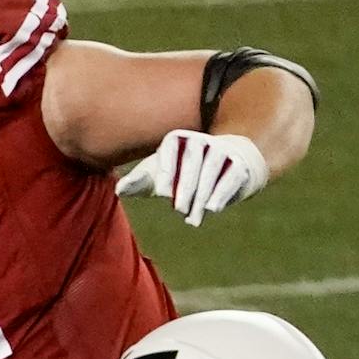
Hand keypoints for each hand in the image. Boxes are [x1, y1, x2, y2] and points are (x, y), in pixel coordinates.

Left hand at [115, 130, 268, 226]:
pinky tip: (212, 209)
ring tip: (193, 219)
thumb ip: (139, 181)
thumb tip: (120, 190)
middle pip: (193, 162)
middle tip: (179, 209)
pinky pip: (230, 177)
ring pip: (211, 171)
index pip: (170, 151)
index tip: (163, 193)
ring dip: (202, 196)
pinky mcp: (239, 164)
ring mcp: (221, 150)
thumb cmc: (181, 173)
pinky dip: (221, 193)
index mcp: (176, 139)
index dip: (167, 170)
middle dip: (186, 187)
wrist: (222, 167)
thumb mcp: (158, 176)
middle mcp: (200, 140)